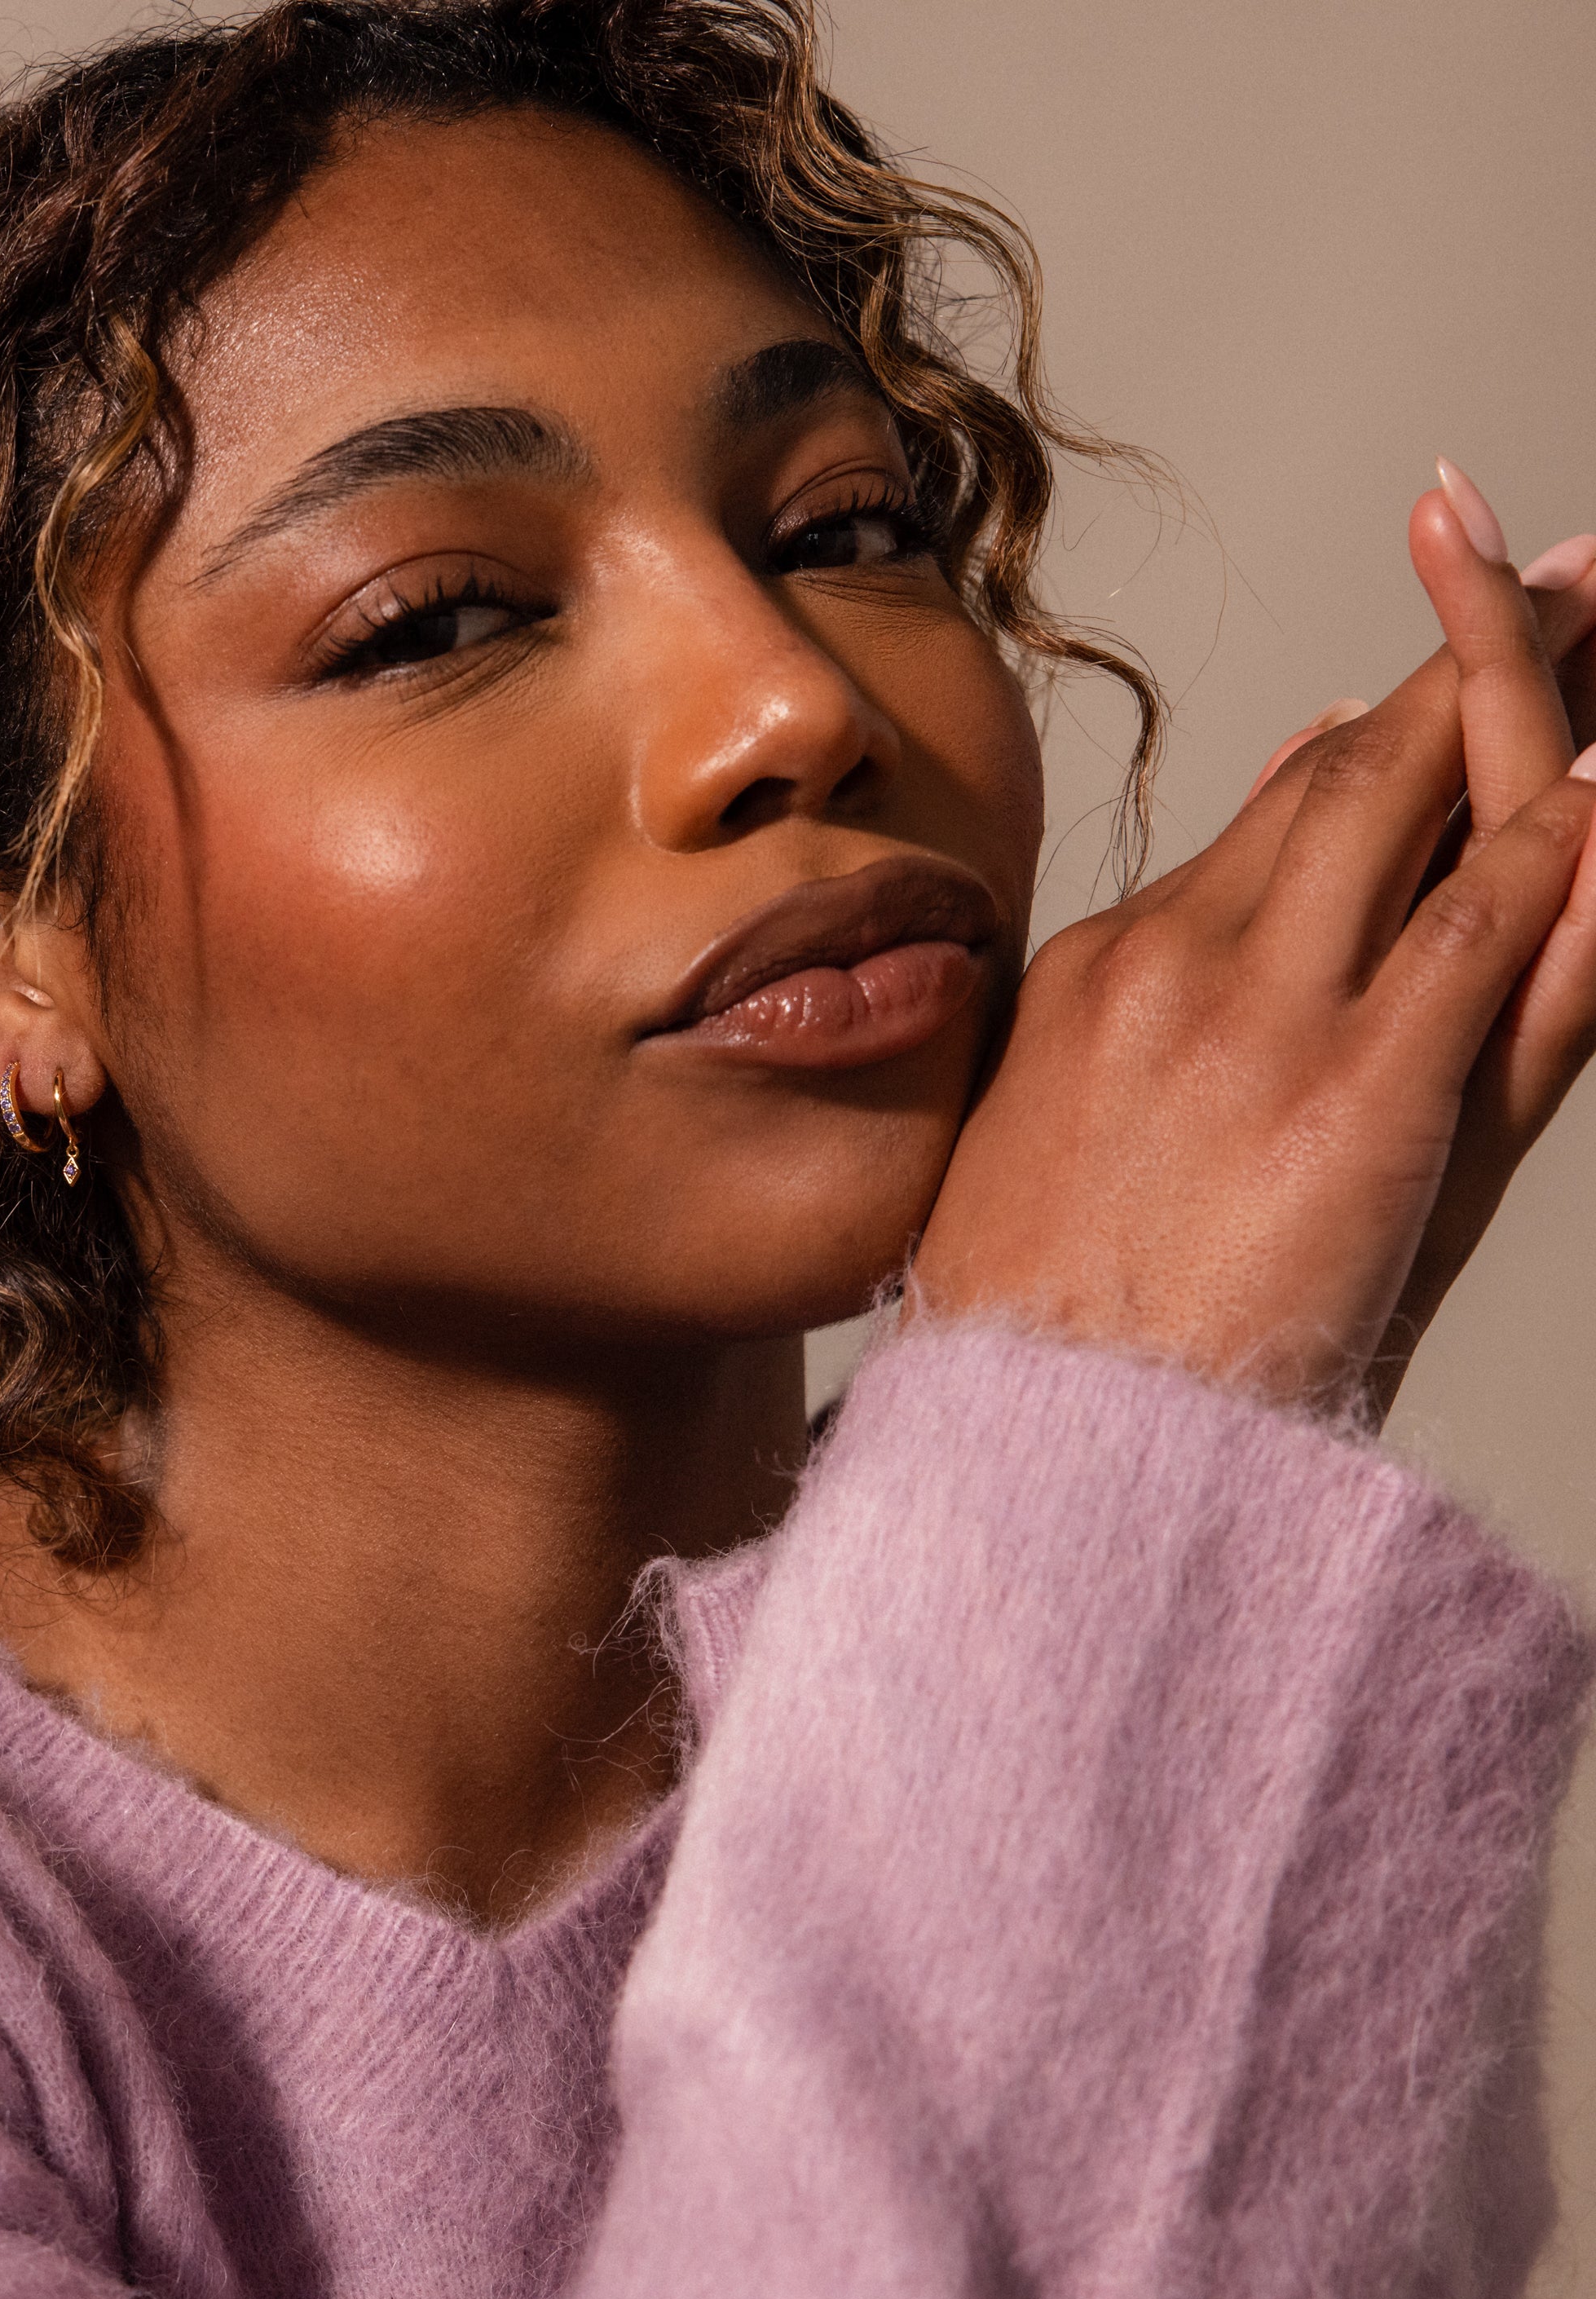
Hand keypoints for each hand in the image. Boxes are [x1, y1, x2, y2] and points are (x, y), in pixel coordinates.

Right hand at [911, 468, 1595, 1411]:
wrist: (1046, 1442)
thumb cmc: (1049, 1318)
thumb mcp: (1055, 1139)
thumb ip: (1129, 1007)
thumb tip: (1203, 912)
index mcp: (1099, 971)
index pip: (1260, 815)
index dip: (1365, 733)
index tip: (1426, 677)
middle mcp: (1179, 962)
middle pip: (1345, 769)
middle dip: (1462, 654)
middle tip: (1552, 565)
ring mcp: (1269, 1015)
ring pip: (1418, 800)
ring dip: (1529, 686)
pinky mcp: (1367, 1088)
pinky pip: (1496, 914)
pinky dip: (1577, 830)